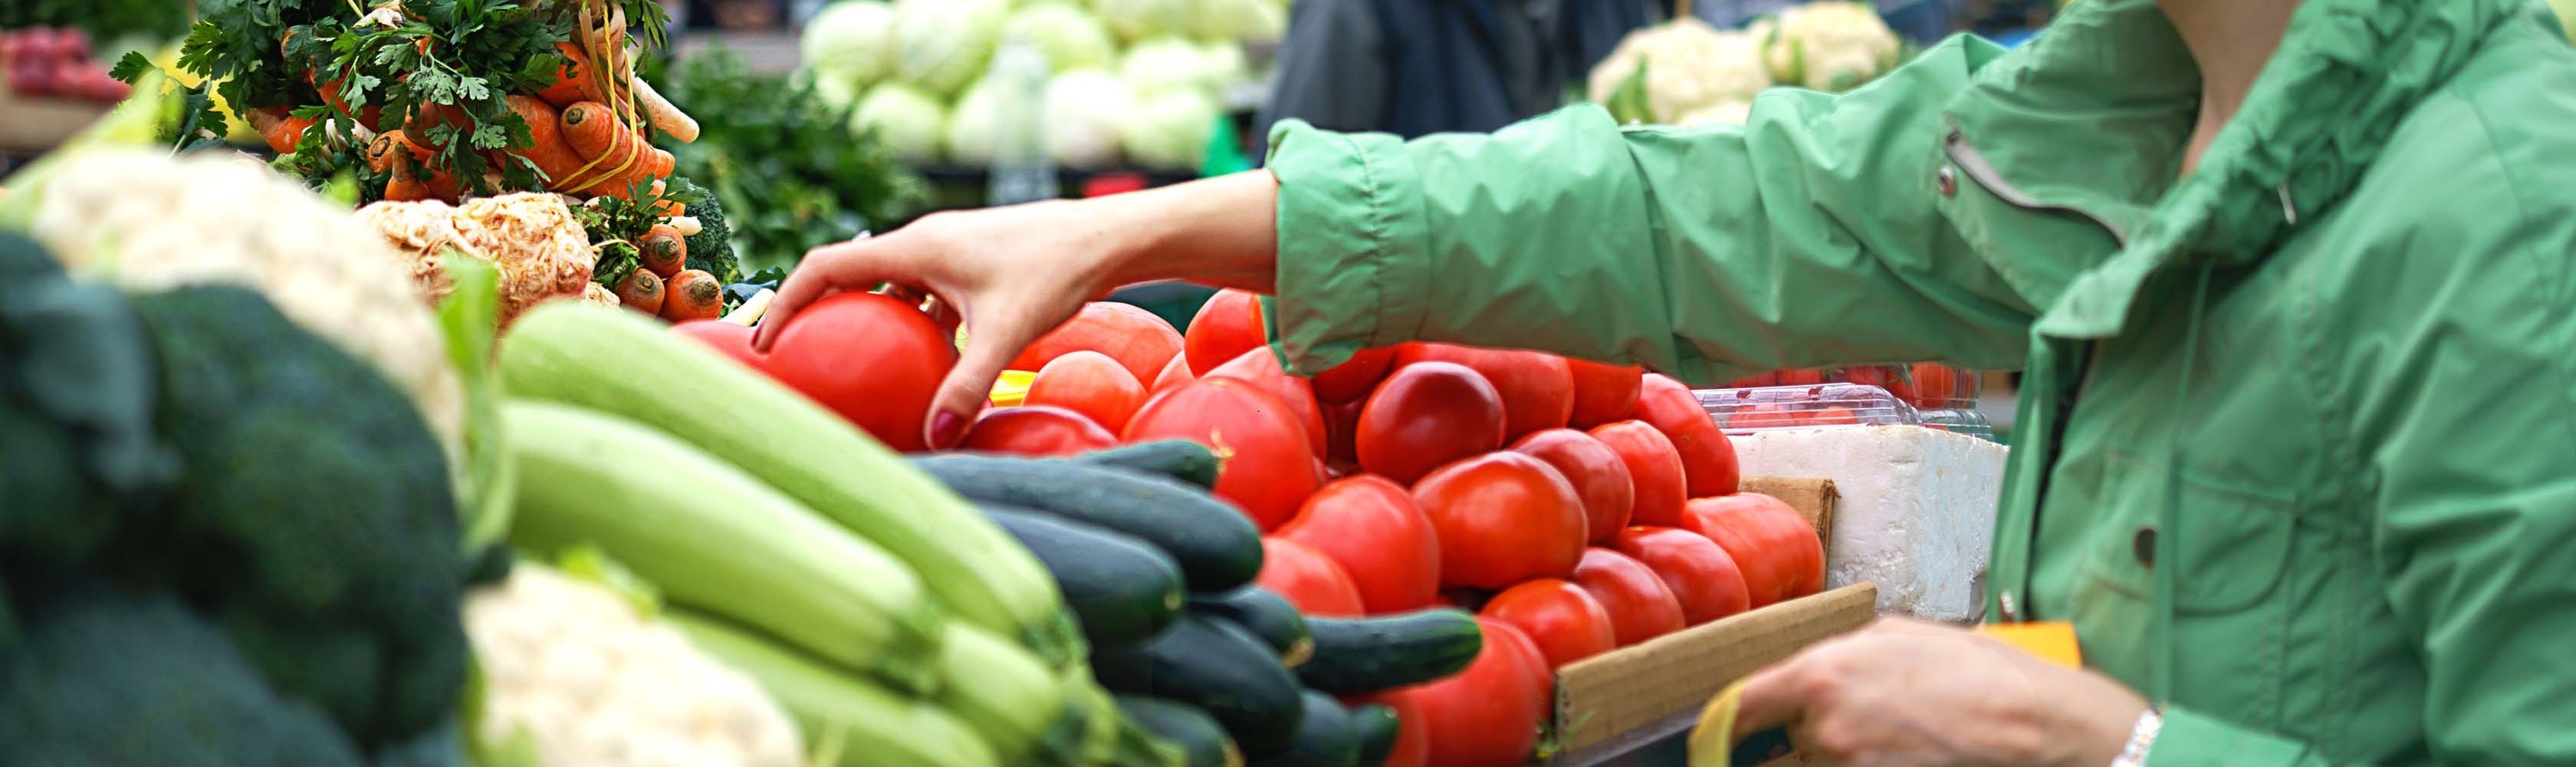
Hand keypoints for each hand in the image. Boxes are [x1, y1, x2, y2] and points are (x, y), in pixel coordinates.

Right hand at [753, 200, 1131, 446]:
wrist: (1107, 237)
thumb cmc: (1057, 272)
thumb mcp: (1008, 332)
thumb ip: (969, 384)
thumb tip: (937, 437)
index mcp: (914, 247)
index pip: (826, 267)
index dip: (788, 301)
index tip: (767, 344)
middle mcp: (923, 243)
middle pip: (850, 276)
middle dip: (819, 314)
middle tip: (798, 362)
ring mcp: (948, 253)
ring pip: (890, 288)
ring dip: (869, 322)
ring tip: (851, 369)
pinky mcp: (972, 266)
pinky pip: (925, 298)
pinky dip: (913, 327)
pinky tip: (924, 368)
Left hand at [1732, 618, 2148, 766]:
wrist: (2040, 727)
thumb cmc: (1979, 676)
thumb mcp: (1899, 636)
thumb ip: (1839, 654)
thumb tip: (1806, 672)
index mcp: (1819, 676)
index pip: (1741, 707)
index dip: (1730, 721)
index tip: (1724, 732)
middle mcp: (1824, 729)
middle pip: (1791, 741)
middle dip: (1818, 733)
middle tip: (1876, 720)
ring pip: (1825, 763)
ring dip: (1848, 754)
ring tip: (1906, 737)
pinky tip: (1911, 755)